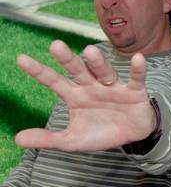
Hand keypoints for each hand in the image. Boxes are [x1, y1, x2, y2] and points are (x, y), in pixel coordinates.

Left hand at [15, 40, 155, 151]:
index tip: (21, 59)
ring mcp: (113, 87)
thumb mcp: (72, 140)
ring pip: (104, 72)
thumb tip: (17, 139)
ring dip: (98, 63)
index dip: (39, 71)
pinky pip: (136, 79)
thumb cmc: (101, 133)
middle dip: (68, 59)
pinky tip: (138, 58)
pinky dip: (138, 70)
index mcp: (75, 96)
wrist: (133, 136)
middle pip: (78, 70)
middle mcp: (92, 86)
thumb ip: (48, 139)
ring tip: (90, 52)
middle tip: (55, 46)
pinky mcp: (134, 91)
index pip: (54, 81)